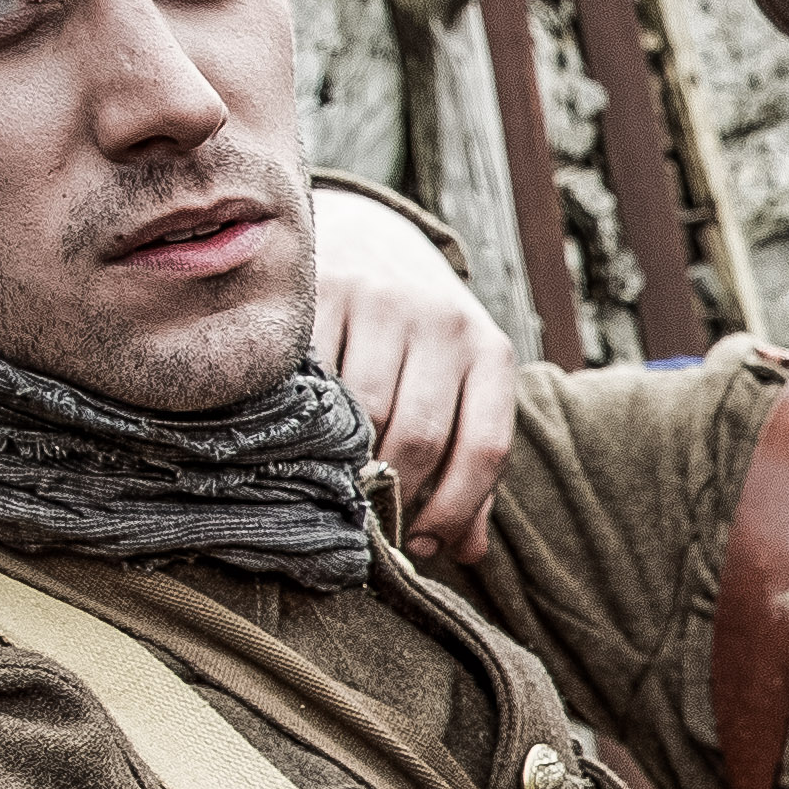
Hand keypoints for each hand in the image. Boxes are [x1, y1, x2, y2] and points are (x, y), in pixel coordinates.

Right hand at [309, 185, 518, 560]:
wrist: (374, 237)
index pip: (485, 448)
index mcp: (491, 352)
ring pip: (362, 413)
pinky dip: (304, 420)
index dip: (455, 509)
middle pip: (419, 437)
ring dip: (346, 466)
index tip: (426, 546)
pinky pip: (313, 377)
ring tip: (334, 492)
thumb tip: (465, 551)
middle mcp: (442, 322)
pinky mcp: (323, 290)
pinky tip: (298, 442)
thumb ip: (468, 464)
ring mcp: (381, 301)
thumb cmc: (422, 336)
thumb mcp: (463, 386)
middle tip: (371, 527)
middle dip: (394, 496)